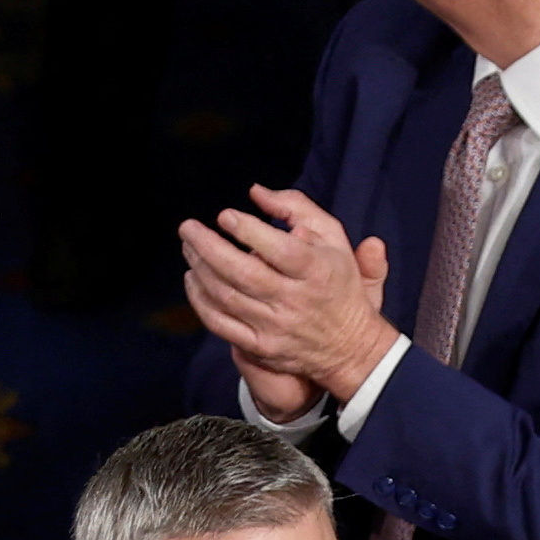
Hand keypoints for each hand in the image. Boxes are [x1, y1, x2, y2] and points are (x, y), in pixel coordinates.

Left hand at [181, 188, 398, 401]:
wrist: (351, 346)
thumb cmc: (338, 283)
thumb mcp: (334, 239)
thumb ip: (298, 208)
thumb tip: (256, 192)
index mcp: (319, 272)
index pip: (282, 250)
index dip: (249, 230)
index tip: (225, 216)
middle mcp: (297, 300)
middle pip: (244, 273)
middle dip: (208, 247)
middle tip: (188, 227)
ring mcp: (277, 327)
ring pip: (226, 296)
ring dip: (199, 268)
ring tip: (189, 247)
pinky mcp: (261, 347)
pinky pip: (219, 323)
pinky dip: (199, 300)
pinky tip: (193, 280)